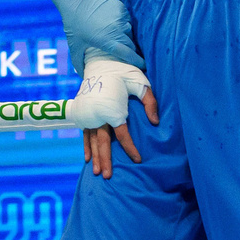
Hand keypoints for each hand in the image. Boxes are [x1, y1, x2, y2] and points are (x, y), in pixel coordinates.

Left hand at [44, 0, 141, 74]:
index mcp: (108, 41)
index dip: (138, 61)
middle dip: (130, 50)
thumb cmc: (73, 24)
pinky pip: (127, 19)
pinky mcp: (122, 8)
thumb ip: (79, 63)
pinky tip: (113, 25)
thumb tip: (83, 76)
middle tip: (126, 54)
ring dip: (125, 36)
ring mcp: (121, 18)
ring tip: (116, 38)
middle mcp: (118, 30)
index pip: (129, 54)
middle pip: (131, 44)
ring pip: (129, 31)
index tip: (143, 66)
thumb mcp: (75, 46)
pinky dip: (122, 24)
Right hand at [78, 55, 159, 176]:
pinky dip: (87, 146)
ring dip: (96, 157)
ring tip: (97, 172)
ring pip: (93, 140)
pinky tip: (88, 159)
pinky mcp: (85, 114)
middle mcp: (98, 114)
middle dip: (106, 160)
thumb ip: (150, 102)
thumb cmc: (124, 73)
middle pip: (104, 142)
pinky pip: (85, 134)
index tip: (138, 160)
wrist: (101, 63)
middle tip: (107, 176)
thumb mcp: (141, 83)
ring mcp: (89, 115)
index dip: (131, 148)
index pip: (123, 134)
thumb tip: (155, 122)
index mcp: (112, 109)